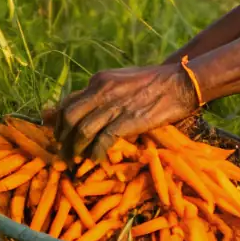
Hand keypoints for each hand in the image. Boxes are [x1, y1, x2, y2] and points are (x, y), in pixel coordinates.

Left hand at [47, 63, 196, 161]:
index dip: (58, 123)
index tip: (59, 136)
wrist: (181, 82)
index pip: (68, 102)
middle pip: (68, 117)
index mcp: (99, 80)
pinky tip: (97, 159)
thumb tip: (81, 108)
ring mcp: (114, 105)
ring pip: (81, 131)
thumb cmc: (152, 82)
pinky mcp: (127, 120)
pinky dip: (96, 153)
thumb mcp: (121, 80)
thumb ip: (99, 93)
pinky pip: (102, 141)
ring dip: (75, 149)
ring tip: (76, 160)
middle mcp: (102, 90)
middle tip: (64, 153)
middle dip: (62, 138)